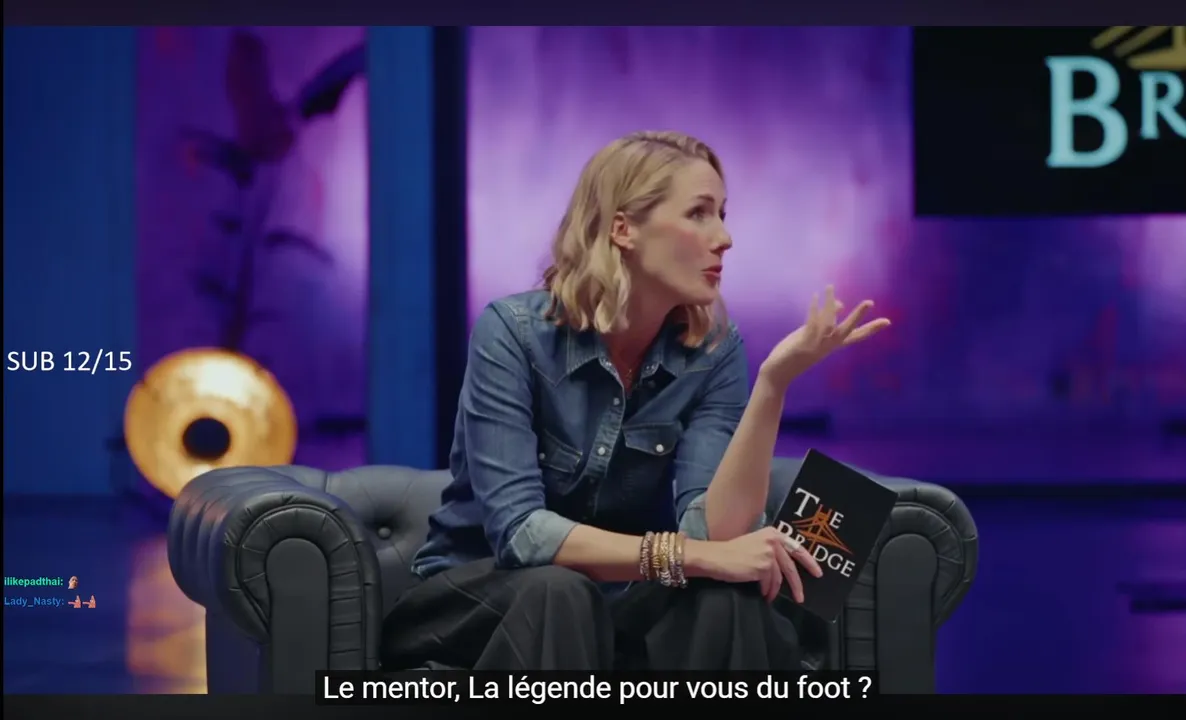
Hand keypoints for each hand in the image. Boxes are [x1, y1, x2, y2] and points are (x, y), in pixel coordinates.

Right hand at [693, 527, 822, 603]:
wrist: (715, 557)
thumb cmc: (731, 553)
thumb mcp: (754, 544)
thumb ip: (771, 551)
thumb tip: (786, 570)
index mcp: (772, 533)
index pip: (797, 548)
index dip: (809, 562)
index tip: (818, 573)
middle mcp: (773, 541)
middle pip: (791, 567)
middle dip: (797, 585)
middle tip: (801, 597)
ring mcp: (769, 553)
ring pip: (779, 578)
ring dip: (775, 590)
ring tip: (769, 596)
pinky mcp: (763, 566)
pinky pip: (769, 583)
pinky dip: (766, 591)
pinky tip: (761, 593)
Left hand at [759, 285, 890, 389]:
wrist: (778, 374)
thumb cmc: (795, 353)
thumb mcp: (813, 336)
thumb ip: (826, 322)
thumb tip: (840, 304)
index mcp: (832, 345)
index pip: (856, 336)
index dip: (871, 329)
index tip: (888, 322)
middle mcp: (827, 347)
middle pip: (847, 331)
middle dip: (858, 316)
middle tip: (870, 302)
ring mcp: (816, 347)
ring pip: (828, 324)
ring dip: (829, 304)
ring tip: (830, 286)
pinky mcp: (803, 346)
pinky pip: (811, 326)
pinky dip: (814, 310)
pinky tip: (815, 297)